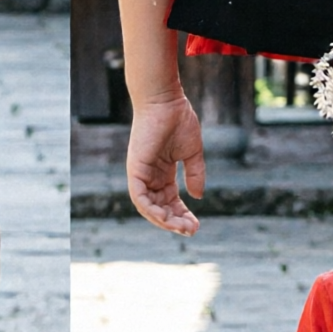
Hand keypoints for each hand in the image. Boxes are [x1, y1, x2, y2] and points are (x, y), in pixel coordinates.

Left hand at [126, 95, 203, 234]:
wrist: (166, 100)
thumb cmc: (178, 120)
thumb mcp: (192, 152)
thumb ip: (195, 174)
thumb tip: (197, 196)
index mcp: (162, 172)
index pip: (170, 201)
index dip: (182, 214)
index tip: (197, 225)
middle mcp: (149, 175)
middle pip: (160, 207)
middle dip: (175, 221)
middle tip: (191, 230)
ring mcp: (140, 173)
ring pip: (148, 206)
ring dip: (163, 220)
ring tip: (182, 228)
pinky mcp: (135, 168)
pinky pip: (138, 196)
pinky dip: (149, 209)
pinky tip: (164, 218)